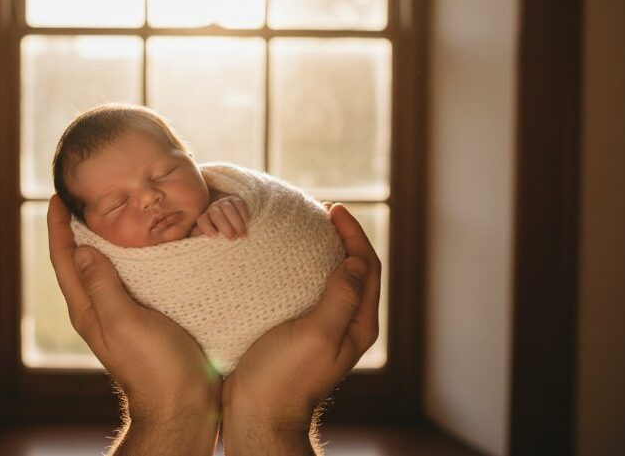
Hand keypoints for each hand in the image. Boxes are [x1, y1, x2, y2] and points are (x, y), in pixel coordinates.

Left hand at [47, 196, 219, 453]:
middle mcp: (101, 310)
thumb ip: (103, 285)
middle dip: (79, 229)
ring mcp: (123, 315)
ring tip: (117, 212)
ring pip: (108, 269)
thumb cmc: (155, 366)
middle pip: (81, 262)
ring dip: (108, 240)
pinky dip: (134, 257)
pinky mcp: (147, 317)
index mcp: (88, 310)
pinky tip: (150, 247)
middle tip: (86, 197)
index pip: (65, 261)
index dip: (58, 228)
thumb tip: (82, 249)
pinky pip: (132, 279)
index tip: (58, 197)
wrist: (185, 404)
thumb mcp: (125, 321)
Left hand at [190, 195, 248, 238]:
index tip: (214, 237)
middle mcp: (213, 210)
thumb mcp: (207, 242)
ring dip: (236, 221)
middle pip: (216, 214)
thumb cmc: (217, 240)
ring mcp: (224, 204)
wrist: (231, 231)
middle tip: (233, 238)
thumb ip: (202, 242)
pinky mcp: (235, 201)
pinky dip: (243, 213)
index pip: (203, 220)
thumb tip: (198, 247)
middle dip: (225, 226)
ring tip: (242, 235)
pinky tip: (247, 223)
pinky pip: (239, 203)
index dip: (207, 228)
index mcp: (204, 220)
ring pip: (228, 208)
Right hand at [220, 203, 381, 454]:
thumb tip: (356, 259)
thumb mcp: (316, 335)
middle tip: (319, 212)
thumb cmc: (284, 378)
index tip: (333, 210)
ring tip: (303, 229)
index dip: (354, 234)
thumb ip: (340, 298)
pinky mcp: (300, 332)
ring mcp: (323, 329)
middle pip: (354, 270)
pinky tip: (282, 262)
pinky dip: (303, 270)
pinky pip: (309, 292)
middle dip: (342, 237)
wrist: (257, 414)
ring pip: (332, 279)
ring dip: (322, 251)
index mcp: (358, 324)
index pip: (367, 266)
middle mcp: (346, 325)